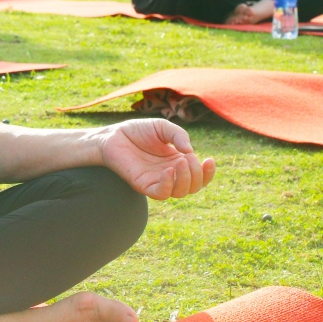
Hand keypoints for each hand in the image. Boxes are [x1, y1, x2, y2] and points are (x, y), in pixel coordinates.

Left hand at [98, 119, 215, 200]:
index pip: (199, 176)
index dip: (208, 173)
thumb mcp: (163, 127)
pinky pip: (161, 194)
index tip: (210, 160)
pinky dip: (168, 185)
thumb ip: (179, 135)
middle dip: (198, 175)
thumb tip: (190, 152)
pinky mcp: (143, 185)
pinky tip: (168, 171)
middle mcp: (170, 174)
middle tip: (190, 159)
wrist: (113, 135)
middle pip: (193, 187)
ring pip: (180, 192)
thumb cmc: (137, 131)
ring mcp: (157, 181)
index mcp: (177, 162)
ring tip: (181, 162)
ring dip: (186, 180)